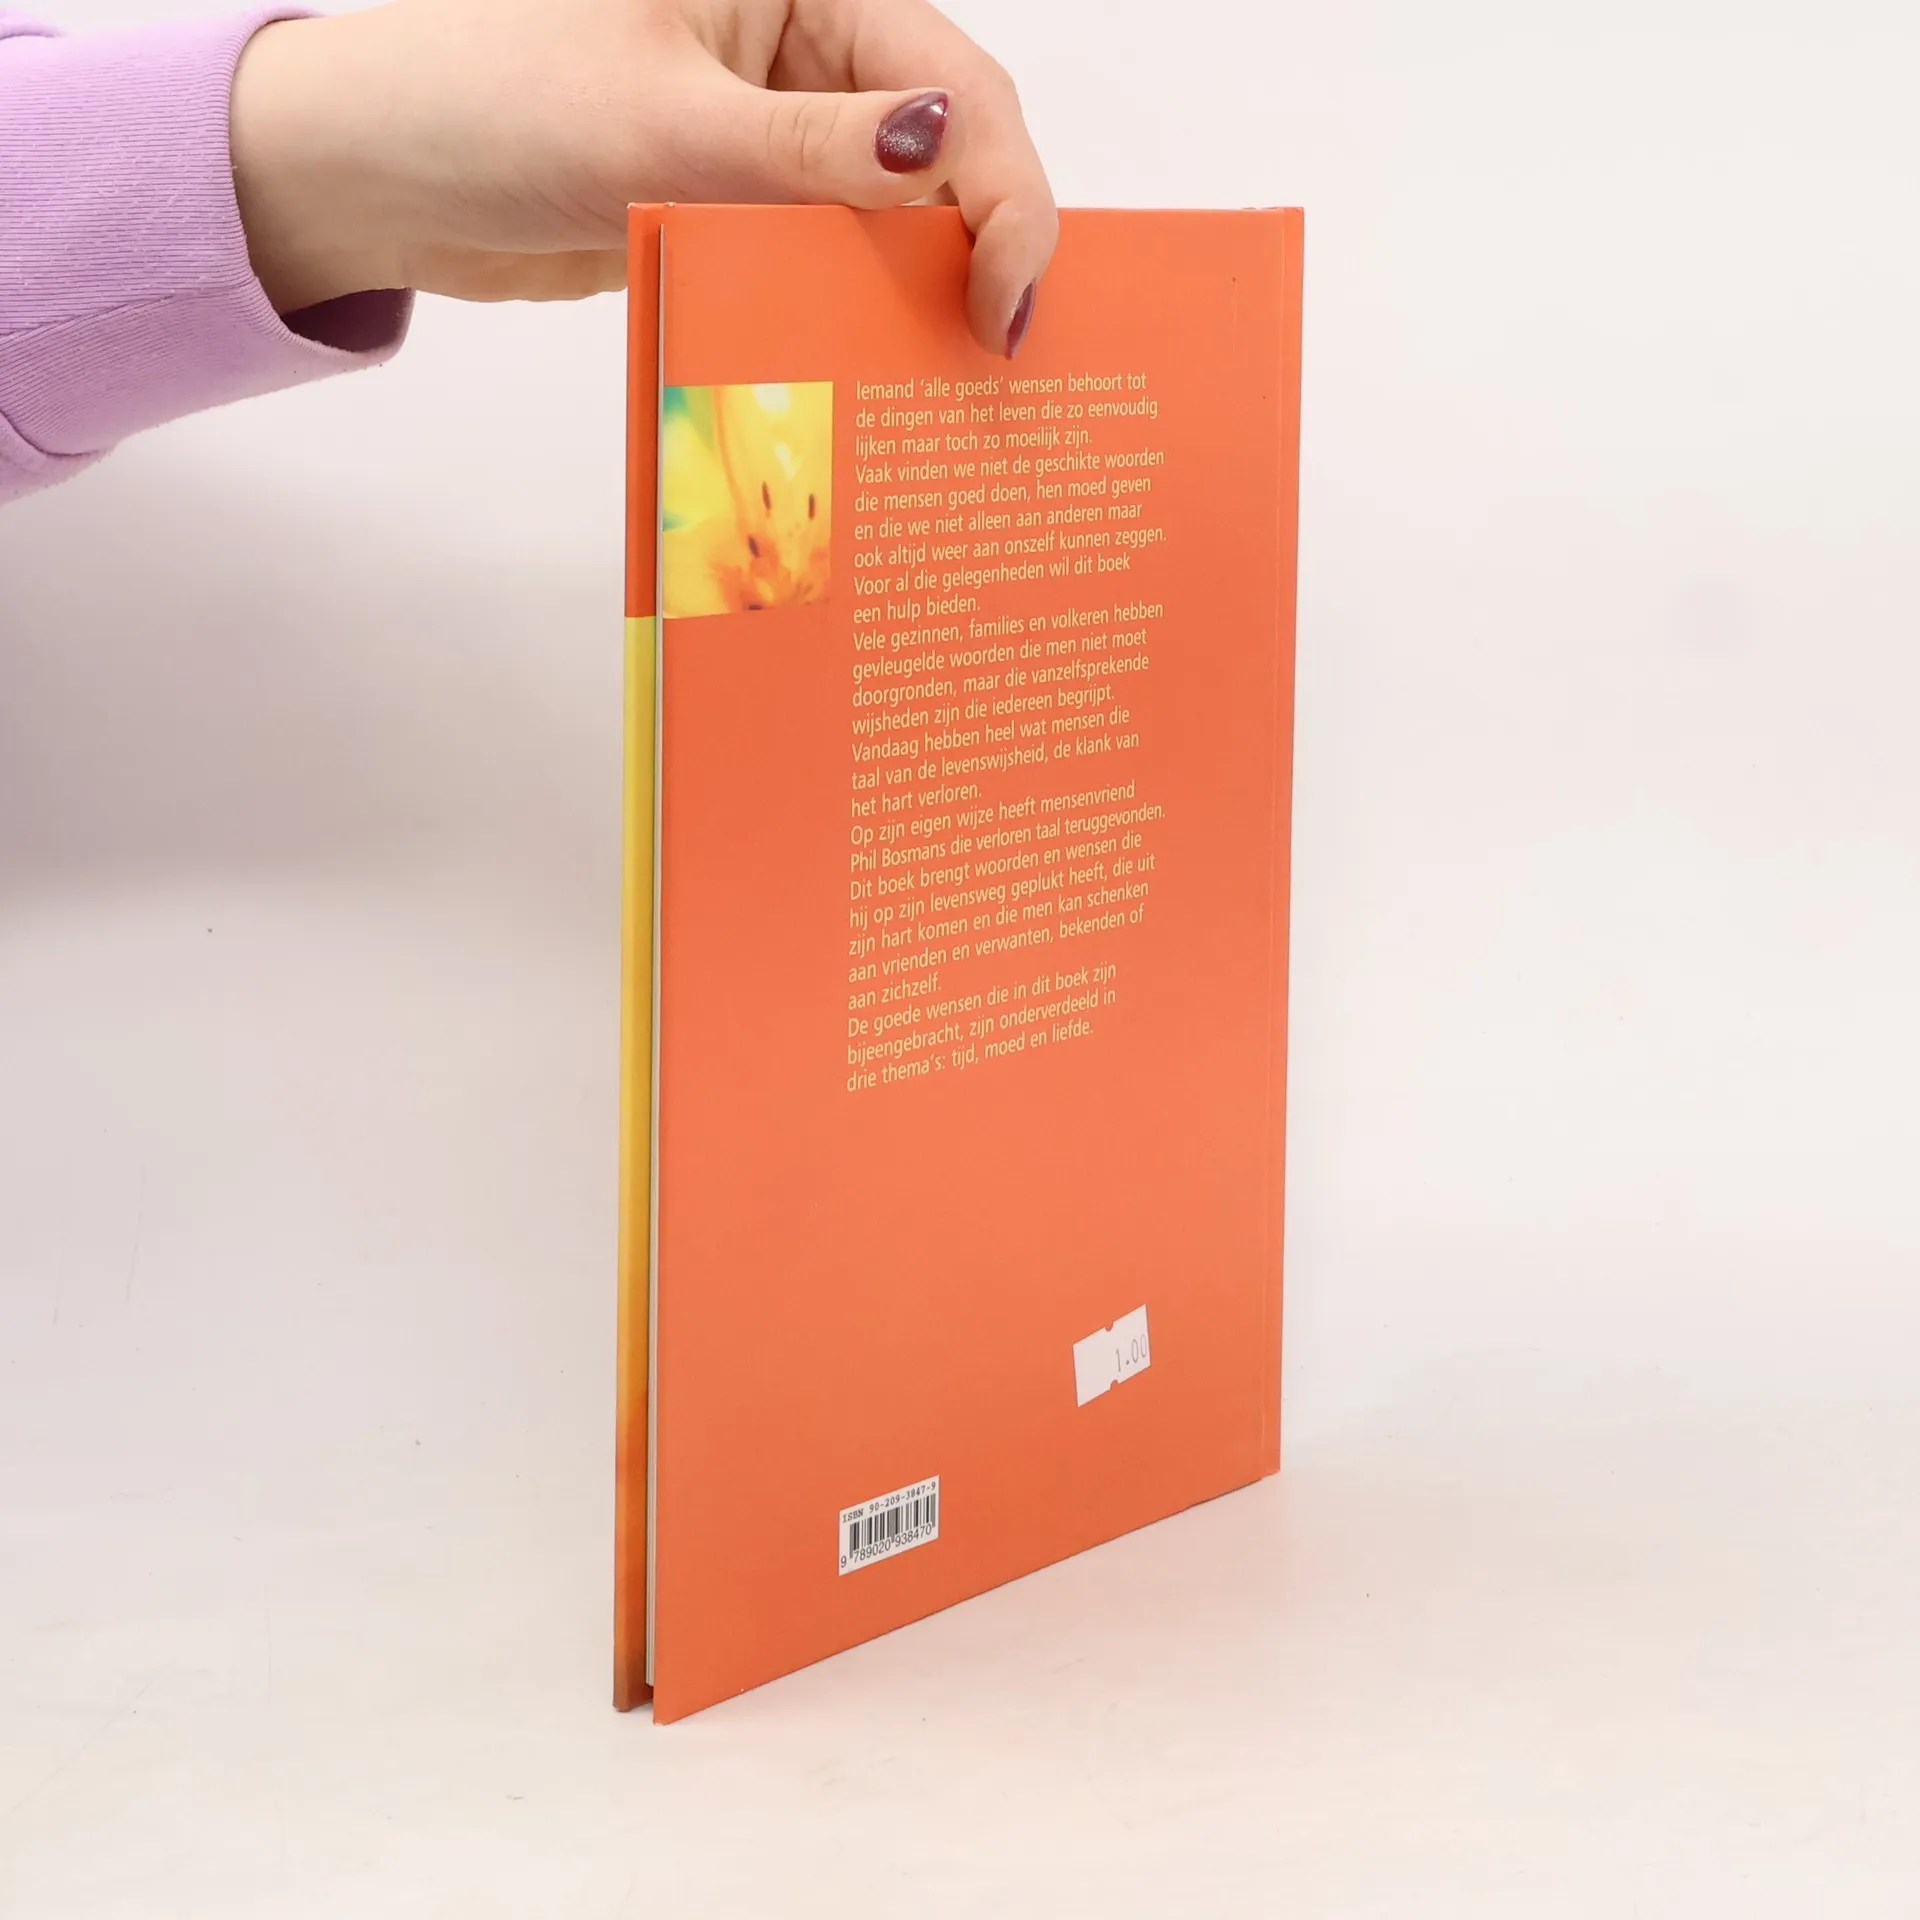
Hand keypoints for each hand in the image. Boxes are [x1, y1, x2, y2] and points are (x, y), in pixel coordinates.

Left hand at [229, 0, 1057, 354]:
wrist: (374, 173)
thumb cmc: (485, 98)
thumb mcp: (658, 123)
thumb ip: (807, 148)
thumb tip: (942, 146)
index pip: (952, 81)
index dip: (1002, 192)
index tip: (1004, 305)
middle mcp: (802, 46)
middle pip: (944, 150)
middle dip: (977, 247)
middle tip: (994, 359)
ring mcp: (772, 129)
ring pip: (891, 216)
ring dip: (918, 292)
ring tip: (950, 382)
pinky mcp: (739, 202)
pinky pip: (827, 259)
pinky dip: (853, 313)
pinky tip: (876, 371)